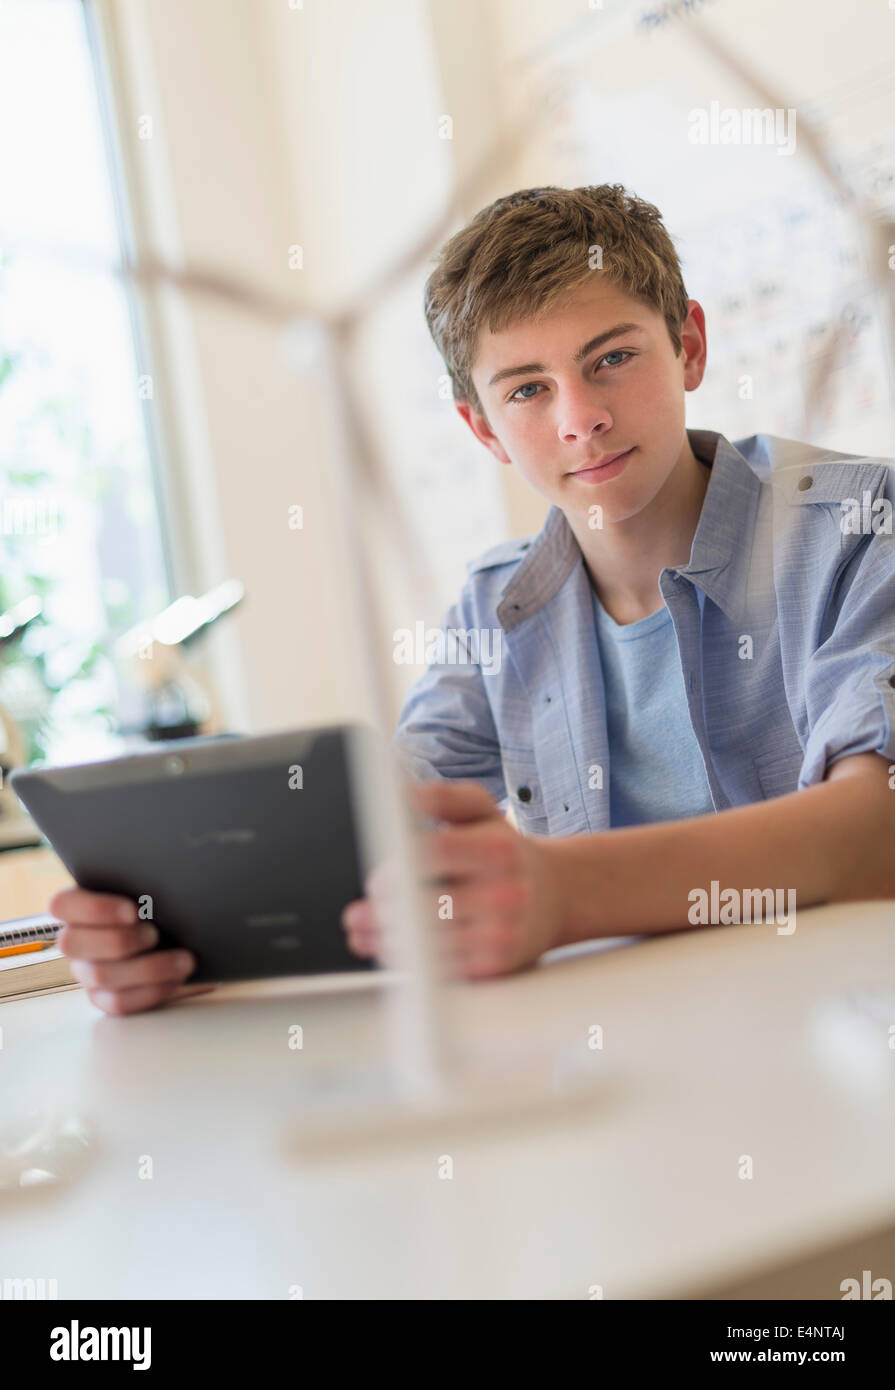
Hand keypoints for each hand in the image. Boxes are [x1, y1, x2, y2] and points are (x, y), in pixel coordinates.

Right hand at [49, 887, 214, 1015]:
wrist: (178, 935)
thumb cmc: (159, 904)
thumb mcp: (149, 886)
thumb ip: (143, 880)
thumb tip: (165, 873)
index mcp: (77, 907)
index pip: (62, 905)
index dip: (95, 909)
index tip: (133, 910)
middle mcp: (75, 941)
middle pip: (74, 944)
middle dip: (120, 940)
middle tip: (155, 933)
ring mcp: (86, 972)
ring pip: (101, 975)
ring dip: (148, 968)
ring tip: (184, 959)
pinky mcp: (104, 998)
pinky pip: (118, 1003)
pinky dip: (151, 991)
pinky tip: (177, 979)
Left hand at [341, 780, 565, 978]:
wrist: (553, 896)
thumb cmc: (506, 851)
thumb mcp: (481, 810)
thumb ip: (441, 796)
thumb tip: (401, 793)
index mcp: (497, 849)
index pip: (435, 856)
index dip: (397, 870)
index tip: (376, 882)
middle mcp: (505, 892)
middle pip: (427, 906)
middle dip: (383, 912)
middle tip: (358, 912)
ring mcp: (503, 933)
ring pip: (430, 943)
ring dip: (386, 940)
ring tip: (362, 931)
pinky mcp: (497, 966)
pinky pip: (442, 969)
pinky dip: (409, 962)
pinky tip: (391, 948)